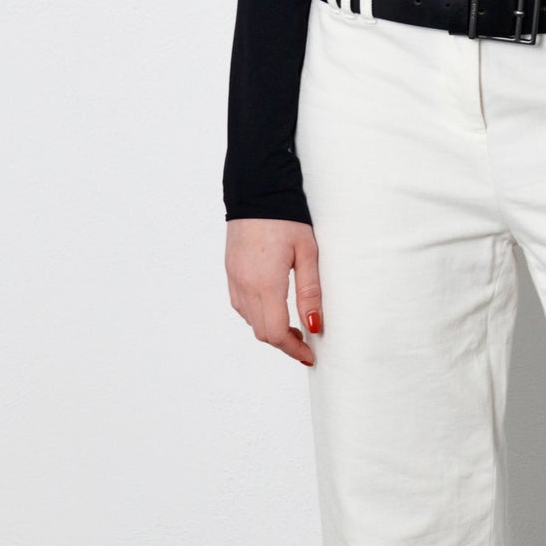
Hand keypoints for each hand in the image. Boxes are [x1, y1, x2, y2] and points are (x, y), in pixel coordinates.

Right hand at [225, 217, 322, 367]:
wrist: (257, 190)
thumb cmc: (286, 218)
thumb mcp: (308, 253)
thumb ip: (310, 292)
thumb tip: (314, 325)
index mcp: (265, 283)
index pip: (276, 333)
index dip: (293, 349)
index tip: (310, 354)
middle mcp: (245, 285)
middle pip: (262, 332)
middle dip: (284, 343)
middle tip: (306, 342)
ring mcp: (234, 279)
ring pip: (250, 321)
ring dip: (270, 330)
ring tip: (293, 326)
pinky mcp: (230, 272)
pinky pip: (241, 306)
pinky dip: (258, 315)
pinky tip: (274, 307)